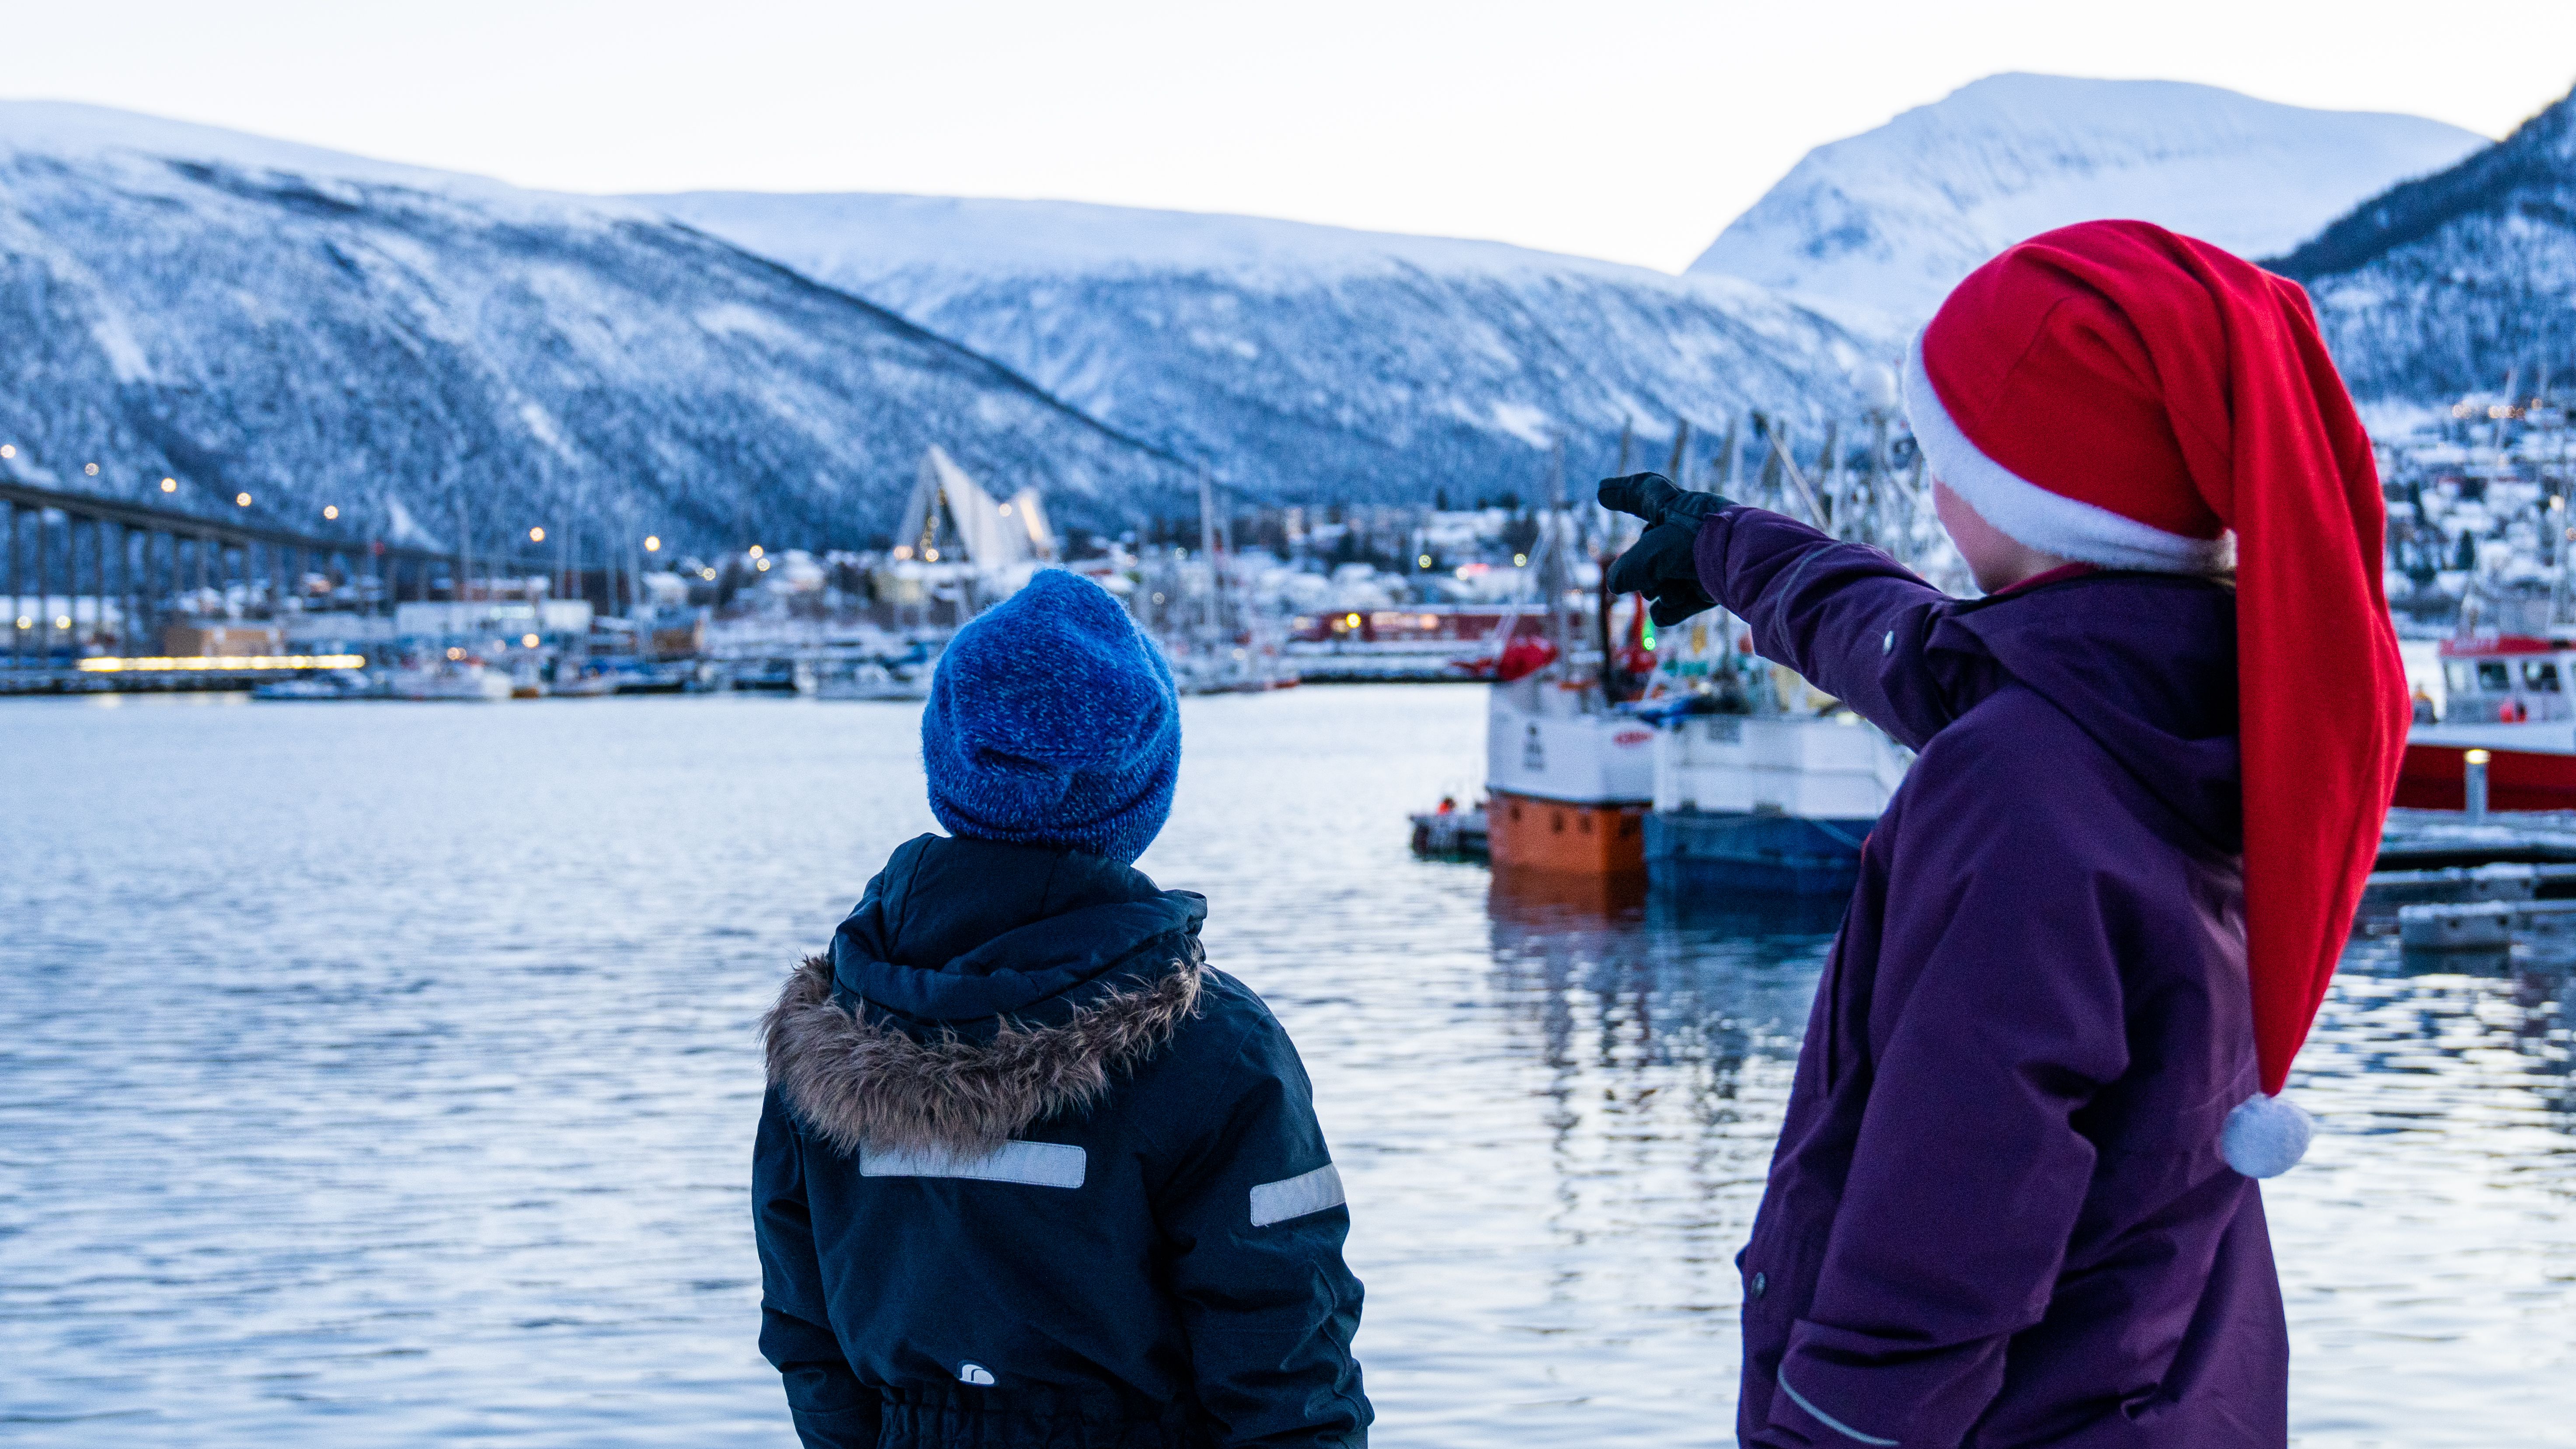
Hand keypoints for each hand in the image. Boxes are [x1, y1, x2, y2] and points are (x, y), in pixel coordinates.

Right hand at [1598, 473, 1730, 625]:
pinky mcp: (1714, 586)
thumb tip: (1615, 584)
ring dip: (1660, 589)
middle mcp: (1691, 531)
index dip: (1621, 492)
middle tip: (1640, 577)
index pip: (1645, 492)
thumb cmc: (1704, 546)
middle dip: (1643, 568)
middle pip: (1650, 549)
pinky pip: (1681, 601)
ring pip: (1664, 577)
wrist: (1756, 568)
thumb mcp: (1655, 552)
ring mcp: (1702, 559)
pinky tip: (1665, 613)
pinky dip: (1671, 609)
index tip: (1602, 492)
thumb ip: (1628, 567)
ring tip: (1670, 593)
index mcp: (1680, 507)